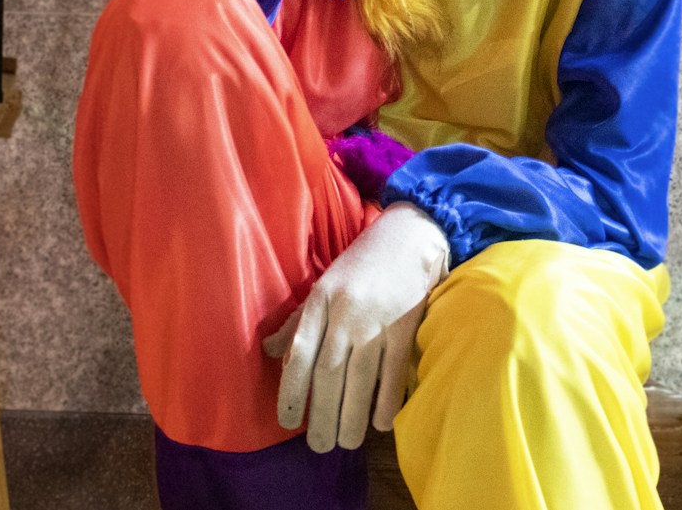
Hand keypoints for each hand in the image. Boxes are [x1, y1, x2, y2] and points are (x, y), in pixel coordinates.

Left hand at [262, 202, 449, 450]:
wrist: (411, 235)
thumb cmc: (363, 262)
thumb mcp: (324, 284)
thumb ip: (298, 321)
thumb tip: (271, 353)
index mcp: (320, 301)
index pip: (299, 353)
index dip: (291, 390)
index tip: (287, 422)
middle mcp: (345, 313)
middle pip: (329, 374)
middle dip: (322, 415)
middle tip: (319, 446)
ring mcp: (377, 321)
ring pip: (360, 379)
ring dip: (352, 416)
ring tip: (346, 442)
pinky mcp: (406, 326)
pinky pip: (393, 372)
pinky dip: (386, 400)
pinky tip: (380, 423)